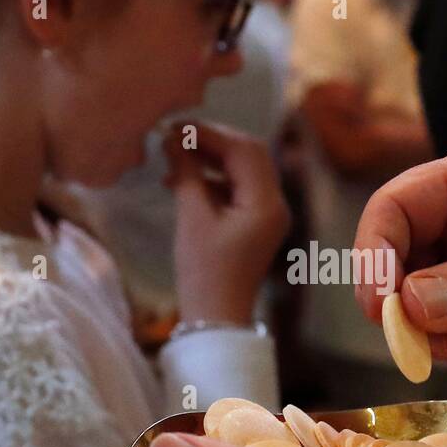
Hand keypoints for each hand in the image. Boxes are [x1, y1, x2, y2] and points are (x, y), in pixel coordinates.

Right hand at [163, 121, 290, 323]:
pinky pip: (236, 189)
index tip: (176, 127)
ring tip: (171, 159)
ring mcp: (266, 214)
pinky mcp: (254, 223)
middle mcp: (275, 204)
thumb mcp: (193, 218)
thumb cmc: (204, 273)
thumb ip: (187, 173)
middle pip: (247, 155)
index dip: (210, 133)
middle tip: (174, 137)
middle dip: (211, 142)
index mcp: (267, 203)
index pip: (244, 150)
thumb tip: (174, 138)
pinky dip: (211, 179)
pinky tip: (180, 180)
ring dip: (208, 160)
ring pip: (241, 170)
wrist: (216, 319)